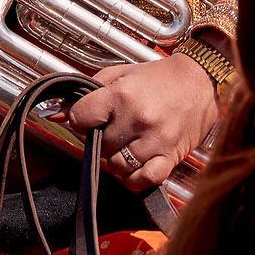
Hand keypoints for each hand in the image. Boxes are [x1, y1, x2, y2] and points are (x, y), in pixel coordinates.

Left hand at [67, 54, 220, 188]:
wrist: (201, 80)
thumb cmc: (158, 77)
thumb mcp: (119, 74)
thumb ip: (86, 92)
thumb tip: (53, 113)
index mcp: (122, 95)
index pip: (82, 118)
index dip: (81, 119)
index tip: (90, 117)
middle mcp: (138, 119)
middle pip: (99, 145)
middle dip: (100, 139)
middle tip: (112, 129)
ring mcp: (155, 140)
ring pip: (117, 166)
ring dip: (116, 159)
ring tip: (125, 144)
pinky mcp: (170, 156)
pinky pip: (143, 180)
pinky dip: (134, 178)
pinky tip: (135, 164)